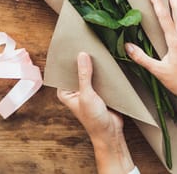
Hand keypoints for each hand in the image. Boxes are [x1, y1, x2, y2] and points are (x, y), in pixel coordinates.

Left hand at [57, 52, 134, 173]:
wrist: (111, 132)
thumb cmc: (94, 119)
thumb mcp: (87, 96)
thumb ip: (84, 76)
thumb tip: (82, 55)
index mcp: (65, 91)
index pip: (65, 70)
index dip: (69, 59)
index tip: (74, 44)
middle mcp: (75, 89)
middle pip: (78, 69)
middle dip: (83, 59)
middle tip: (88, 42)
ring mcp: (88, 88)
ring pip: (89, 71)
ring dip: (94, 64)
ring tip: (98, 49)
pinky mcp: (100, 89)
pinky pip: (99, 76)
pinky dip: (103, 70)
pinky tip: (106, 60)